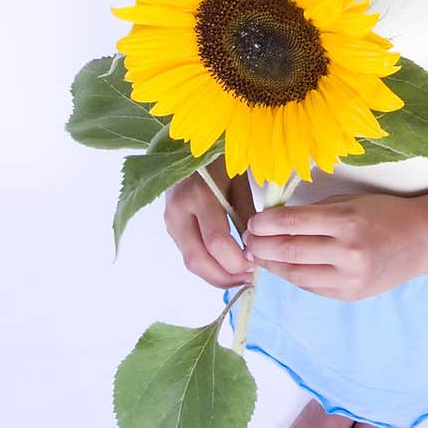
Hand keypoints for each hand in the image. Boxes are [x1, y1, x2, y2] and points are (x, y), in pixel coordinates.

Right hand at [164, 170, 254, 289]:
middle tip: (249, 279)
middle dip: (225, 277)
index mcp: (199, 195)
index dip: (236, 259)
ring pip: (190, 262)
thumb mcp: (238, 180)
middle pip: (198, 259)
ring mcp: (170, 221)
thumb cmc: (218, 159)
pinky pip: (189, 254)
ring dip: (216, 276)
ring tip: (241, 277)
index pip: (216, 241)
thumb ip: (247, 212)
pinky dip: (208, 266)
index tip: (256, 262)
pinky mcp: (170, 227)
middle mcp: (179, 212)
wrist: (183, 148)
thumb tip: (257, 246)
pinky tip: (227, 266)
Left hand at [242, 192, 427, 300]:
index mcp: (347, 221)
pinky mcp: (350, 294)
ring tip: (257, 256)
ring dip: (271, 265)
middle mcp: (348, 251)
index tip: (252, 222)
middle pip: (290, 251)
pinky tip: (282, 267)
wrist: (421, 241)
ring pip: (297, 274)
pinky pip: (311, 287)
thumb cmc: (384, 213)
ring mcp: (349, 277)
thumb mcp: (351, 202)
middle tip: (247, 241)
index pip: (294, 223)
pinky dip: (293, 277)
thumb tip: (276, 220)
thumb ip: (316, 212)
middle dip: (262, 246)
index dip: (266, 224)